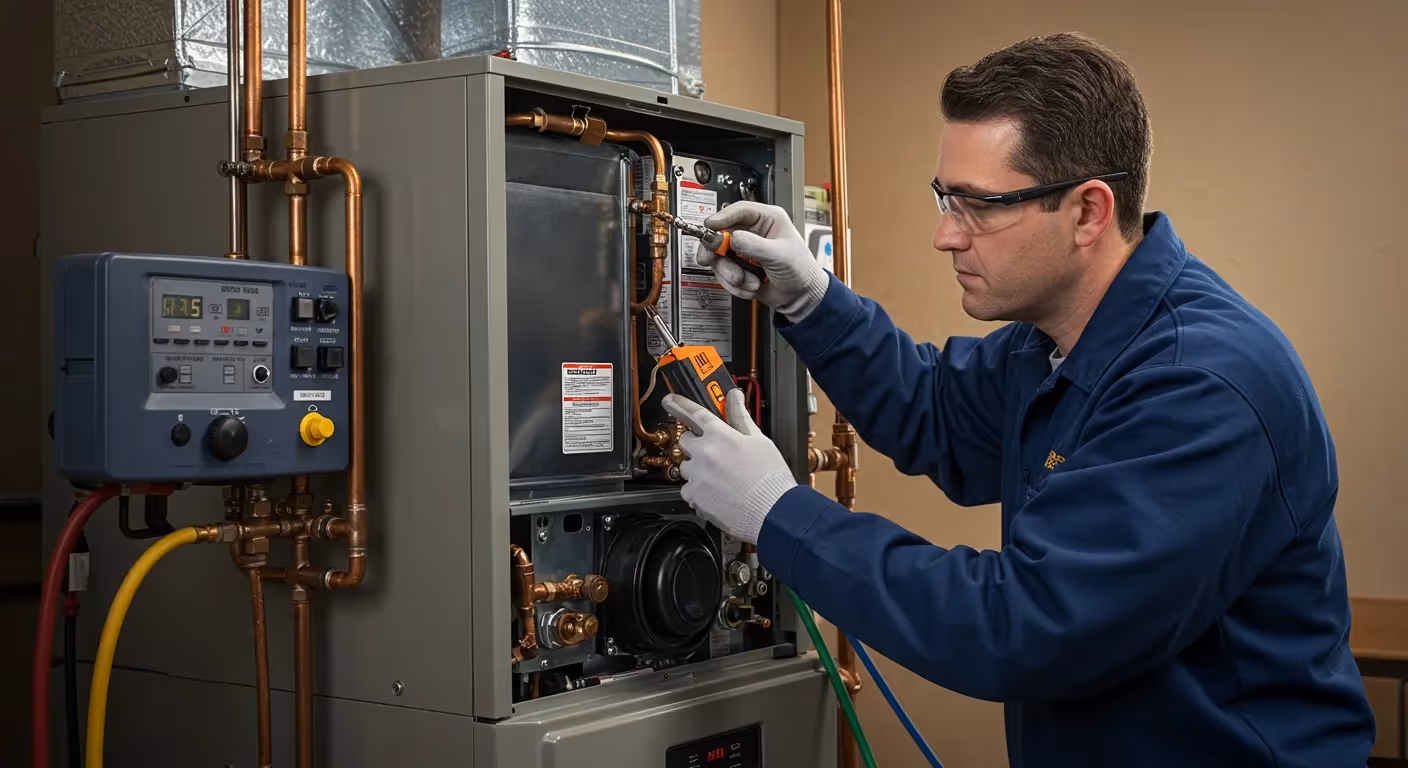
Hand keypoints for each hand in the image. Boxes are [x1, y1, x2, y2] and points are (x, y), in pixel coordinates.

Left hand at [661, 389, 797, 544]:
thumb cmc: (770, 478)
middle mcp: (704, 453)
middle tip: (714, 454)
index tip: (670, 401)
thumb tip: (734, 398)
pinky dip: (697, 491)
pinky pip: (687, 490)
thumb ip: (740, 417)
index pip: (693, 413)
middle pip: (685, 441)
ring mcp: (697, 475)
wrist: (772, 512)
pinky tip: (717, 493)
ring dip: (696, 469)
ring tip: (720, 478)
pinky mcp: (694, 497)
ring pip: (685, 467)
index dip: (679, 404)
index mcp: (720, 435)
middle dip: (696, 445)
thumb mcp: (760, 440)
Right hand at [703, 201, 828, 322]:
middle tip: (714, 259)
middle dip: (718, 251)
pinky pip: (723, 273)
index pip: (739, 210)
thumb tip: (733, 238)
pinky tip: (751, 286)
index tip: (710, 226)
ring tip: (748, 281)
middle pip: (721, 233)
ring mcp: (743, 250)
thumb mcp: (779, 255)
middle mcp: (752, 232)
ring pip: (719, 257)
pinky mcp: (738, 266)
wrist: (800, 296)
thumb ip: (754, 245)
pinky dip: (734, 284)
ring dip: (731, 273)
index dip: (721, 217)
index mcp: (767, 219)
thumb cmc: (800, 270)